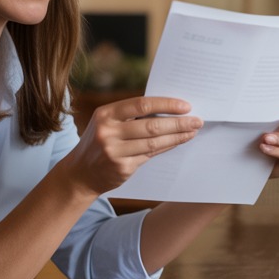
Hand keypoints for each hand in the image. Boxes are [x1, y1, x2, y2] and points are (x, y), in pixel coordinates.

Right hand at [62, 96, 201, 195]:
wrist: (80, 173)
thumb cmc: (101, 141)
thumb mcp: (108, 122)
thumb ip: (132, 116)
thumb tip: (169, 109)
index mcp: (106, 114)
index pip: (141, 105)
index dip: (166, 105)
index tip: (186, 106)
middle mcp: (108, 132)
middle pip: (152, 125)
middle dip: (178, 123)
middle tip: (197, 120)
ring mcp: (114, 151)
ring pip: (154, 142)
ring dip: (177, 136)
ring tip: (192, 131)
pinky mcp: (122, 168)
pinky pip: (151, 155)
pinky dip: (167, 147)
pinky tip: (178, 142)